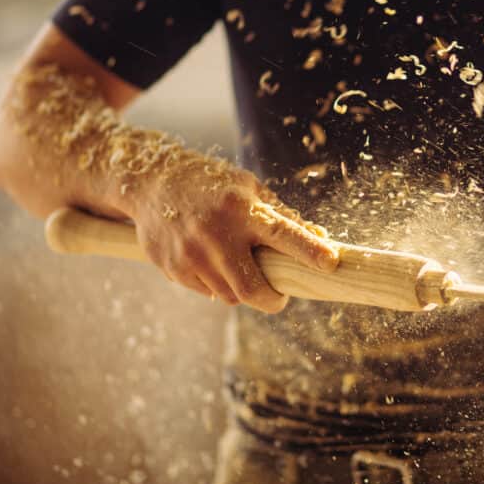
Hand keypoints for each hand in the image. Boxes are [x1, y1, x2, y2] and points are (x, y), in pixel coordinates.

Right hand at [127, 160, 338, 313]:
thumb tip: (320, 239)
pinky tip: (210, 262)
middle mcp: (216, 233)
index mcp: (241, 208)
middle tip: (279, 297)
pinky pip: (206, 292)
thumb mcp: (248, 188)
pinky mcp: (173, 267)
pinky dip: (216, 285)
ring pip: (230, 295)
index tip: (331, 263)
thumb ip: (280, 216)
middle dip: (272, 300)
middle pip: (252, 289)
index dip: (308, 251)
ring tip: (238, 267)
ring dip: (242, 290)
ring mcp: (191, 254)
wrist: (153, 183)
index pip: (283, 233)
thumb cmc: (212, 185)